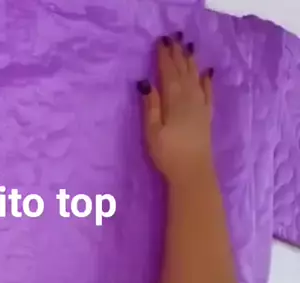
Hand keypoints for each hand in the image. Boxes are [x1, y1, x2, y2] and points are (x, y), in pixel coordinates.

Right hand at [138, 32, 215, 186]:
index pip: (168, 73)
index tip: (160, 42)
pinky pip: (208, 92)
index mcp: (173, 101)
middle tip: (173, 39)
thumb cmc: (167, 154)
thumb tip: (145, 83)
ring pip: (195, 78)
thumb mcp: (152, 131)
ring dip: (191, 62)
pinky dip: (206, 80)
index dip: (164, 57)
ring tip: (188, 48)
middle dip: (178, 55)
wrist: (192, 172)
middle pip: (183, 71)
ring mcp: (200, 106)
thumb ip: (150, 106)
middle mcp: (189, 99)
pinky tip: (206, 72)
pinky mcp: (206, 115)